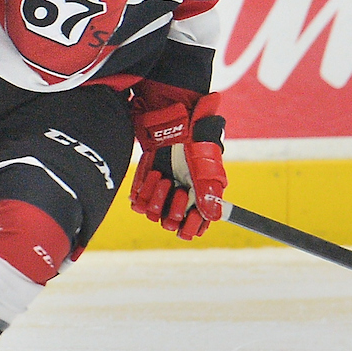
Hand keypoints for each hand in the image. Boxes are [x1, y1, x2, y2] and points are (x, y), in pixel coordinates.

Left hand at [130, 87, 226, 238]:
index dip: (192, 226)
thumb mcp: (204, 167)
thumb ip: (208, 192)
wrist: (171, 121)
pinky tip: (153, 173)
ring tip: (164, 177)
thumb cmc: (194, 142)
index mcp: (197, 199)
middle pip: (171, 224)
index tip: (192, 214)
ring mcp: (159, 193)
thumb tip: (213, 217)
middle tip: (181, 189)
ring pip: (153, 214)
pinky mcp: (143, 184)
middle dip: (175, 209)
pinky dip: (144, 189)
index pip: (193, 229)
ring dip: (159, 197)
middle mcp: (178, 199)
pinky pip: (138, 202)